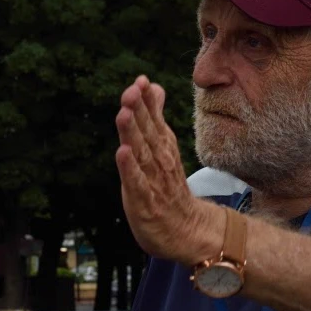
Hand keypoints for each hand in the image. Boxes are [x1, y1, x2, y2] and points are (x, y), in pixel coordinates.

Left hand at [114, 75, 219, 265]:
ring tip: (124, 114)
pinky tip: (122, 153)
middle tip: (132, 91)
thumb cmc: (169, 186)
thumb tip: (154, 87)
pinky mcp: (144, 201)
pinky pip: (136, 182)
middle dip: (139, 111)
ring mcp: (153, 180)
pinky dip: (129, 168)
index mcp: (162, 146)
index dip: (146, 100)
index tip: (141, 80)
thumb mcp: (164, 146)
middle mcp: (159, 160)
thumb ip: (156, 117)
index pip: (154, 119)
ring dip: (132, 134)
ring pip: (141, 154)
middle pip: (147, 133)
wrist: (187, 229)